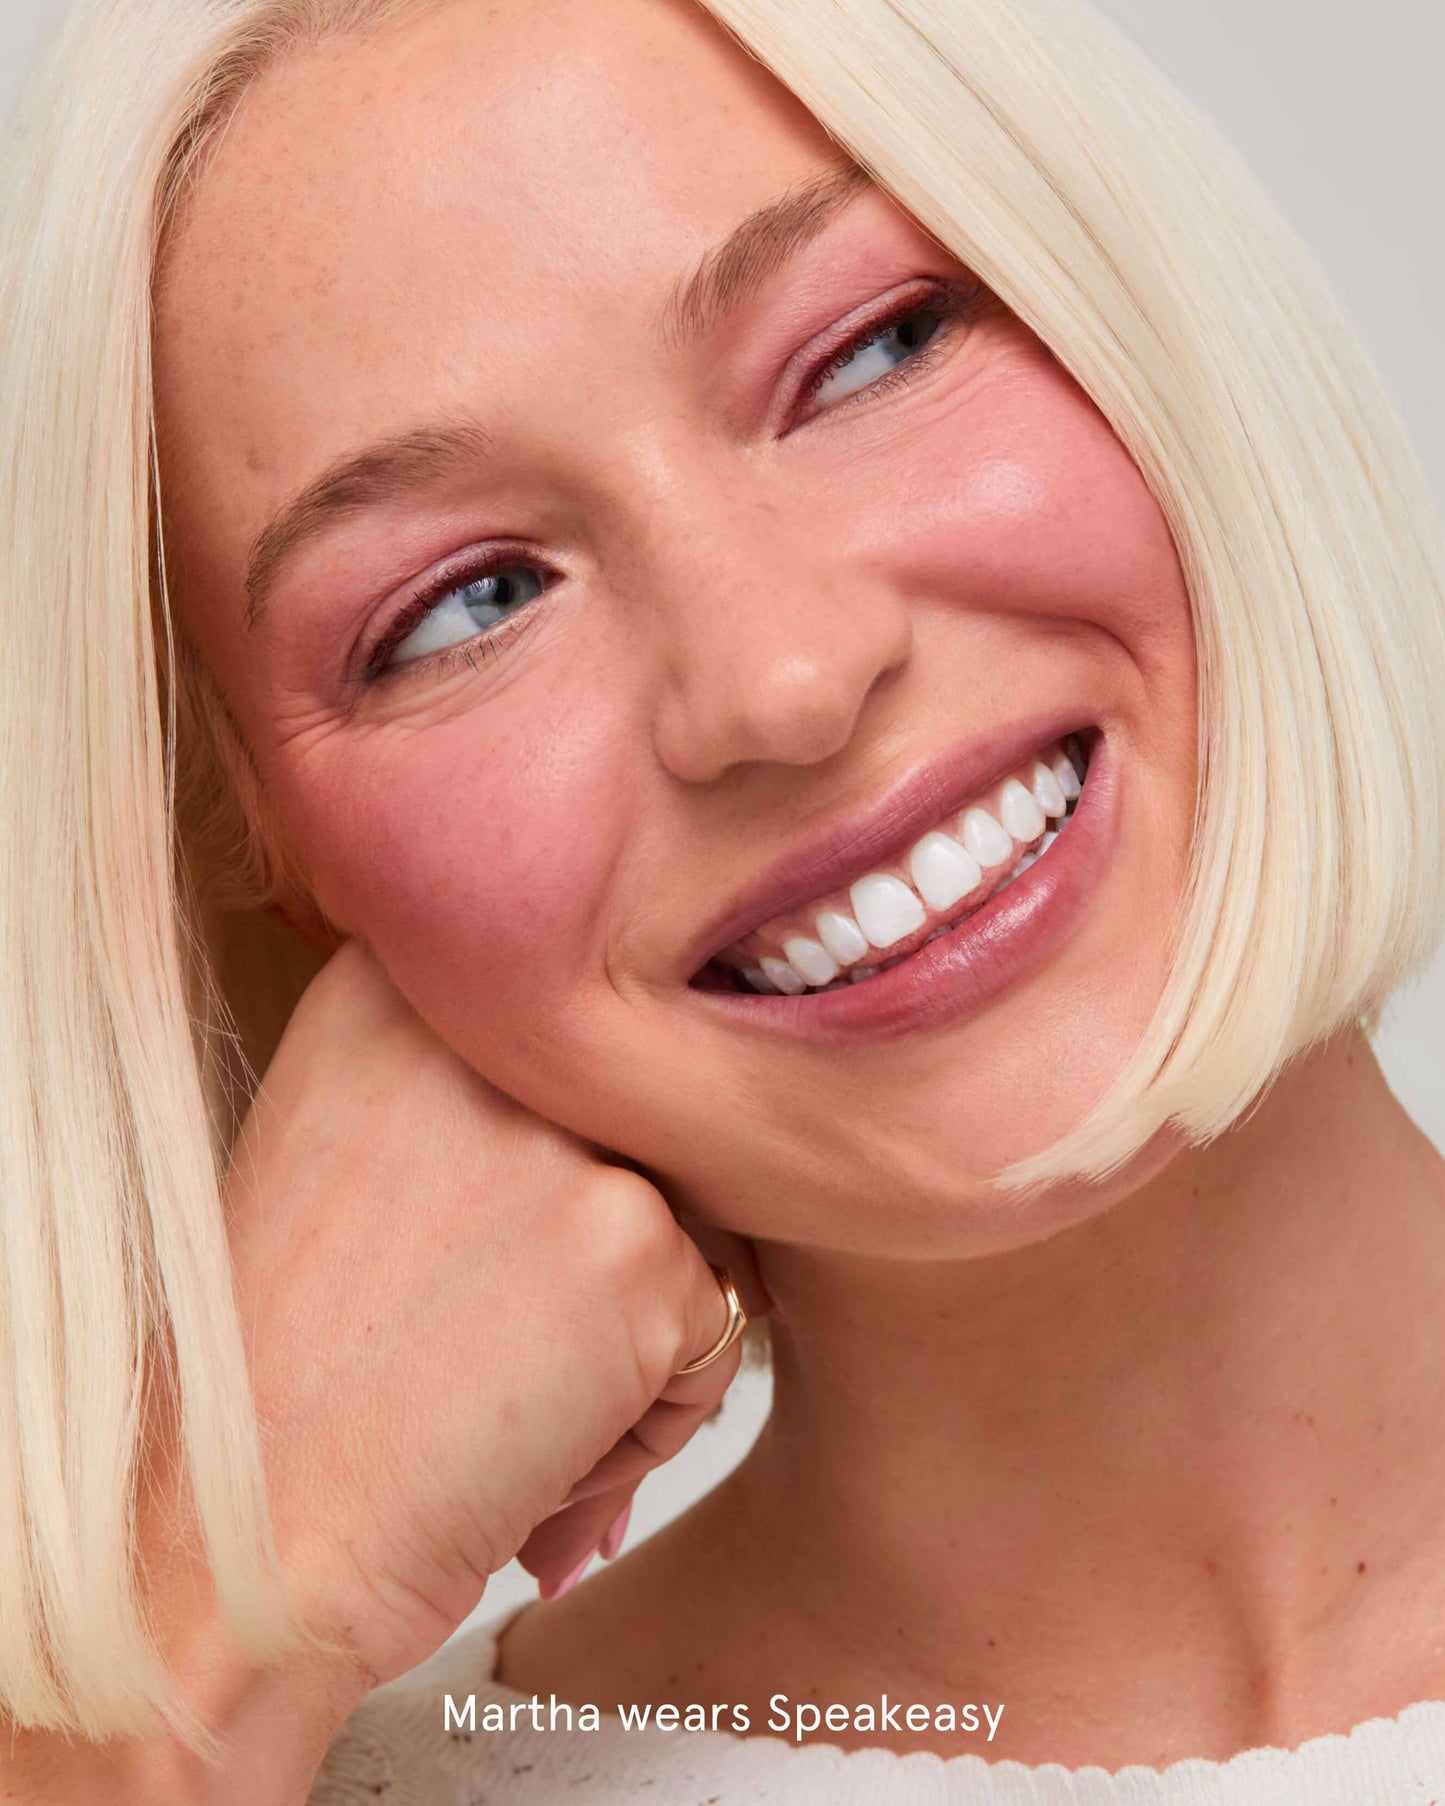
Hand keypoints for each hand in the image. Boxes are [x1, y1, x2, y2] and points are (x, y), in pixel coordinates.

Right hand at [223, 937, 763, 1694]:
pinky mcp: (633, 1236)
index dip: (548, 1171)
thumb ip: (481, 1092)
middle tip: (473, 1350)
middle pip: (637, 1133)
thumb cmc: (290, 1385)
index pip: (569, 1056)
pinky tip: (533, 1462)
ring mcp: (557, 1130)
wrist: (240, 1555)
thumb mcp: (346, 1157)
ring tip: (498, 1411)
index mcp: (392, 991)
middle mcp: (476, 1032)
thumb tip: (656, 1086)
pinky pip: (716, 1327)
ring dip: (630, 1338)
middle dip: (593, 1254)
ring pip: (690, 1229)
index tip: (466, 1259)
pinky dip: (649, 1420)